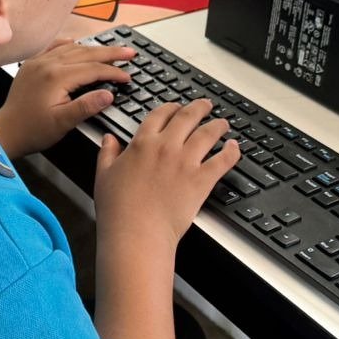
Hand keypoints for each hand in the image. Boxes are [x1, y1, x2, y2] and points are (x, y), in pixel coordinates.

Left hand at [0, 39, 135, 158]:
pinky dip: (69, 45)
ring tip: (111, 49)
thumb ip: (86, 106)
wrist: (5, 131)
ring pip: (72, 49)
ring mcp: (38, 62)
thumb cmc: (32, 130)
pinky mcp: (31, 65)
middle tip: (130, 52)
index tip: (128, 77)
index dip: (114, 72)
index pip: (93, 69)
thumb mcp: (63, 123)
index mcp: (56, 77)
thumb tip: (109, 94)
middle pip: (86, 53)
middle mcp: (47, 64)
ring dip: (93, 48)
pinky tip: (76, 42)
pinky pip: (54, 48)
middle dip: (110, 53)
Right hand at [94, 99, 240, 254]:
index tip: (175, 107)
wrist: (137, 233)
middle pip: (188, 117)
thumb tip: (109, 139)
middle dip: (199, 108)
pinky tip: (235, 147)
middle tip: (205, 105)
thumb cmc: (118, 210)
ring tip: (223, 123)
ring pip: (208, 133)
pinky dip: (232, 151)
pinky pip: (223, 160)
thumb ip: (107, 154)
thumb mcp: (103, 176)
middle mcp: (166, 147)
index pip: (159, 115)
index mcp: (142, 144)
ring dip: (218, 125)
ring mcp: (186, 162)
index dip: (170, 107)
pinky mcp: (201, 180)